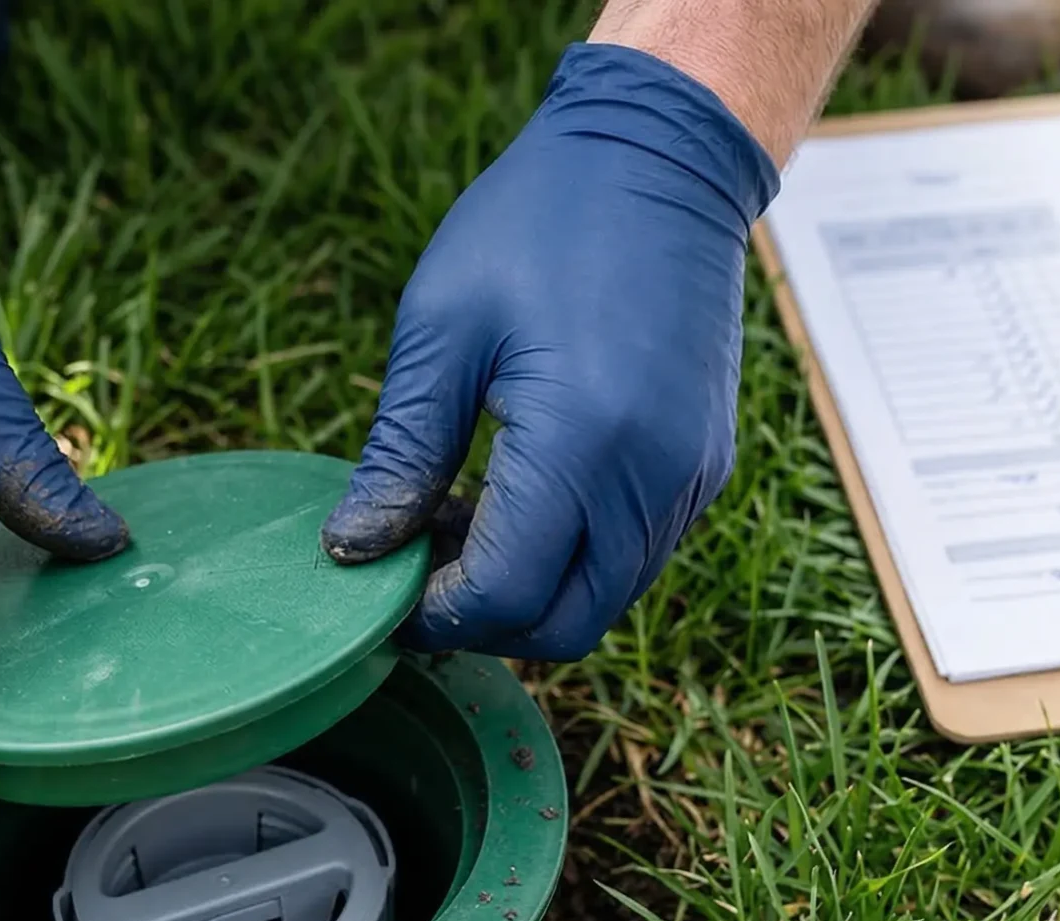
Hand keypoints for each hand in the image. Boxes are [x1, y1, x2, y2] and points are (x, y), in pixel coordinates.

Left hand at [321, 42, 778, 658]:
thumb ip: (400, 453)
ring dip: (533, 591)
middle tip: (420, 565)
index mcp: (584, 442)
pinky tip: (523, 496)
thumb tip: (354, 549)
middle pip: (566, 625)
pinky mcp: (705, 467)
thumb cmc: (540, 223)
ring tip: (465, 519)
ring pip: (606, 599)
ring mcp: (692, 478)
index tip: (382, 582)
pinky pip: (637, 555)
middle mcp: (654, 478)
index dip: (435, 612)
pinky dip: (577, 558)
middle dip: (485, 621)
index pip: (506, 593)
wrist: (660, 157)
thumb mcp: (443, 329)